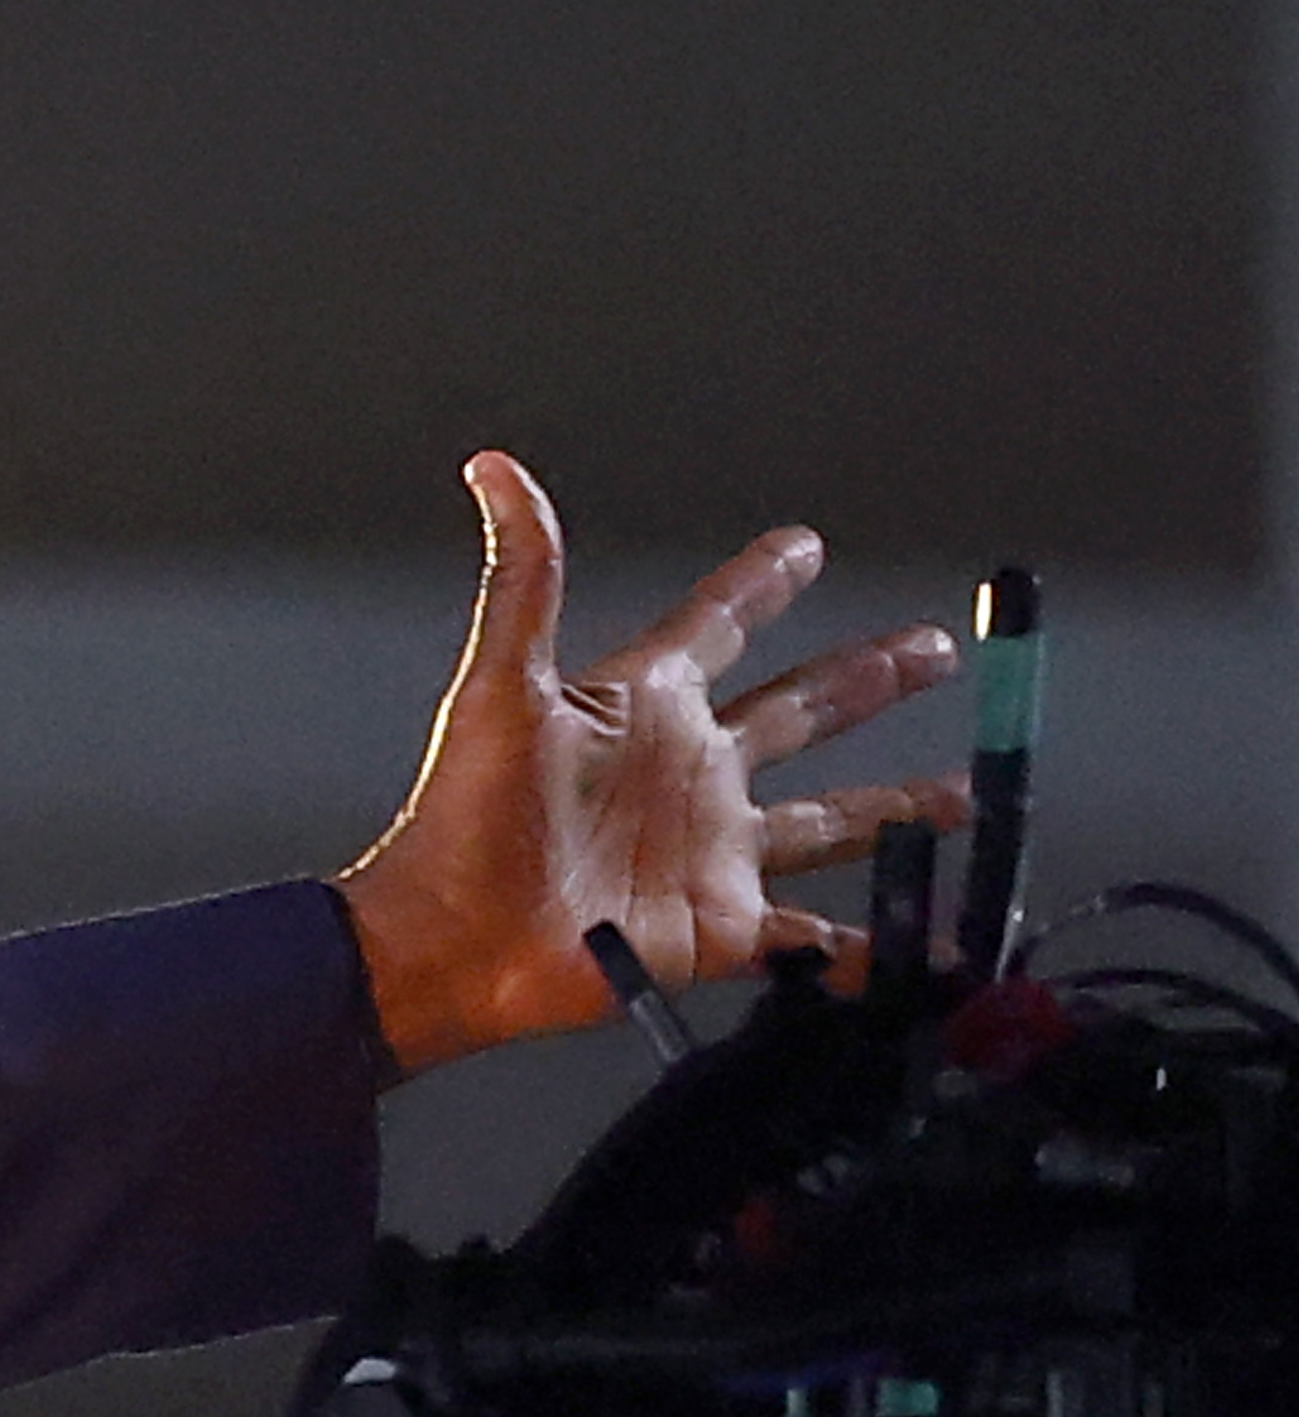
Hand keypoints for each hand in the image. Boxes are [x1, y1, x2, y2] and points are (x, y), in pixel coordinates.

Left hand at [332, 450, 971, 1077]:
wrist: (448, 939)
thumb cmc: (459, 818)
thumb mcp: (500, 686)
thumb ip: (523, 579)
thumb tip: (495, 470)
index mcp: (643, 705)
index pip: (718, 624)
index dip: (761, 584)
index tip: (804, 546)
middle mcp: (690, 773)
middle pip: (802, 712)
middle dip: (869, 679)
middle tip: (934, 649)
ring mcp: (711, 849)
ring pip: (834, 820)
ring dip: (902, 809)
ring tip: (968, 797)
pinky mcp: (720, 927)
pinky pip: (815, 938)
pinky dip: (873, 946)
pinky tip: (925, 944)